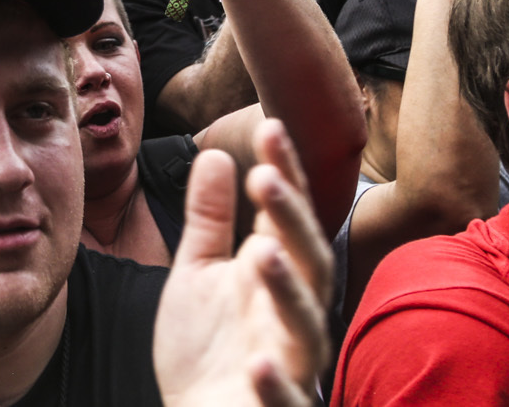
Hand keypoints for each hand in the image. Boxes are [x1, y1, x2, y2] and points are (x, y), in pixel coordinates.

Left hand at [153, 121, 332, 406]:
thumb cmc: (207, 349)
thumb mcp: (198, 273)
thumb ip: (209, 219)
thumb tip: (215, 154)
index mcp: (275, 275)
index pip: (287, 218)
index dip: (285, 176)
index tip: (269, 130)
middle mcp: (293, 314)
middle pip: (310, 262)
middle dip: (292, 220)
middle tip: (264, 178)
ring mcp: (292, 364)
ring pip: (308, 325)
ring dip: (289, 290)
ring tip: (264, 252)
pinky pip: (289, 401)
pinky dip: (277, 384)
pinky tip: (258, 362)